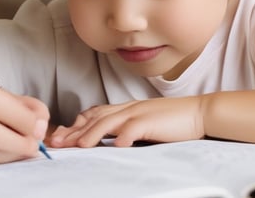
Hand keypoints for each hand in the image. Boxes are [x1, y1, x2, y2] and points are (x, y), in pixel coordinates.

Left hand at [49, 97, 204, 148]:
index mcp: (126, 108)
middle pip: (95, 118)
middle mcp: (128, 108)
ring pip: (109, 122)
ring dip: (91, 134)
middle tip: (56, 143)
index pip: (94, 113)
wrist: (198, 113)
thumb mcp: (144, 123)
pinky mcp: (152, 121)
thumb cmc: (172, 122)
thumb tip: (110, 142)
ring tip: (78, 146)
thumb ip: (127, 128)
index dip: (75, 124)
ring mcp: (140, 113)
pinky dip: (123, 136)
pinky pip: (134, 128)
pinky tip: (116, 146)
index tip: (60, 137)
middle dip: (74, 130)